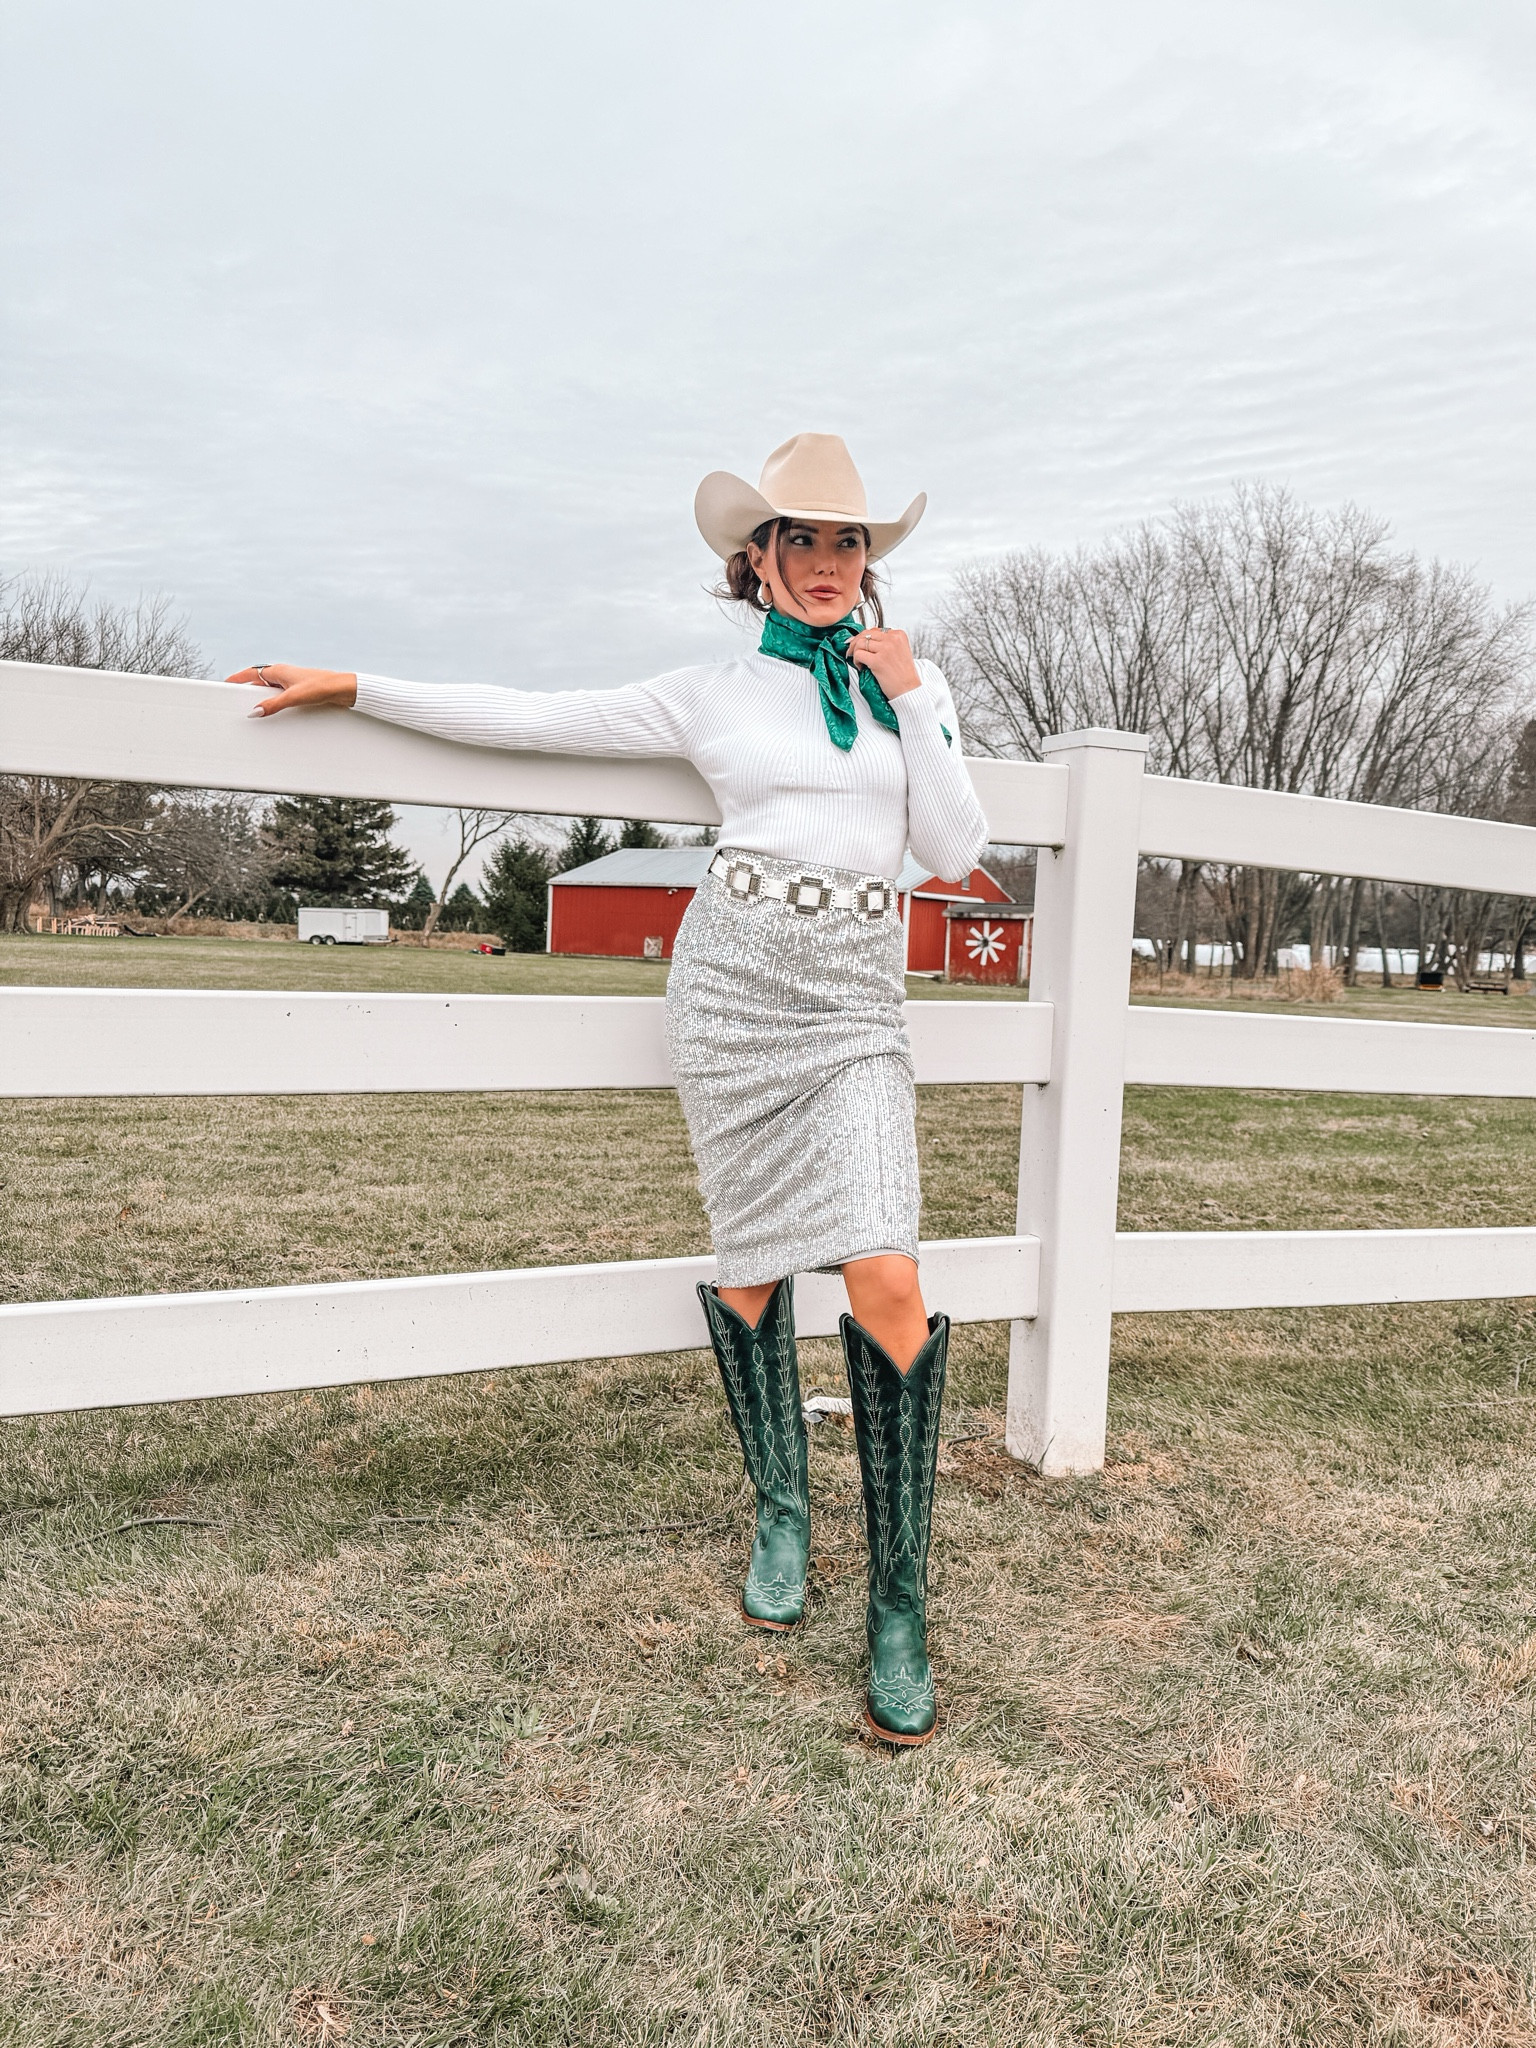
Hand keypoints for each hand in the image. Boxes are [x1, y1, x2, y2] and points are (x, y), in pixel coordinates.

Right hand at [227, 664, 357, 716]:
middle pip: (259, 682)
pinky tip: (274, 711)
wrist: (342, 689)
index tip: (226, 683)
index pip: (251, 673)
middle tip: (235, 699)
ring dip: (262, 697)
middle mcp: (284, 674)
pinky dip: (274, 702)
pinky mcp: (300, 691)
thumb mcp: (293, 697)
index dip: (238, 678)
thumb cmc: (320, 686)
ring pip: (271, 690)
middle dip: (248, 690)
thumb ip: (273, 705)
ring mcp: (292, 682)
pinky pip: (280, 696)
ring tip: (253, 709)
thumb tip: (254, 712)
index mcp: (278, 671)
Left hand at [844, 627, 921, 698]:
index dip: (865, 638)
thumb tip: (866, 640)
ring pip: (860, 643)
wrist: (909, 690)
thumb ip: (887, 644)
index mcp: (899, 635)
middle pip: (866, 634)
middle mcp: (892, 639)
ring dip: (854, 652)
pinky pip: (858, 654)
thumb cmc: (904, 674)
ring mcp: (885, 649)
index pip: (875, 630)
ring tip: (857, 661)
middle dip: (855, 642)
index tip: (859, 645)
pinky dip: (856, 661)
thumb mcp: (900, 651)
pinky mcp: (878, 661)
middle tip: (851, 652)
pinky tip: (860, 667)